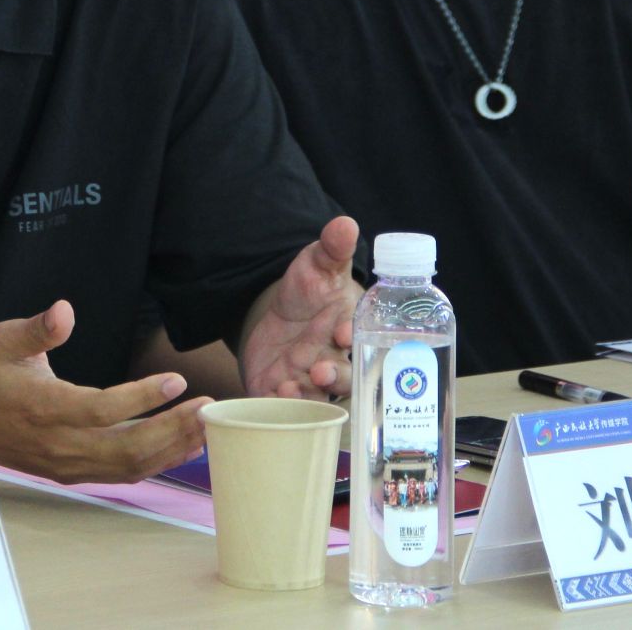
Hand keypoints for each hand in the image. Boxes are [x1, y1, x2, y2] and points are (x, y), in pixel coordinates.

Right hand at [0, 301, 208, 483]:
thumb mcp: (1, 340)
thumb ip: (36, 329)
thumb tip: (64, 310)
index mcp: (44, 408)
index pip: (101, 410)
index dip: (141, 398)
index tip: (175, 380)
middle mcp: (58, 444)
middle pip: (126, 447)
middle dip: (173, 429)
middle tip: (208, 408)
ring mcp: (66, 463)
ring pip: (128, 466)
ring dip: (171, 448)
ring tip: (205, 426)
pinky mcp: (71, 472)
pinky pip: (121, 473)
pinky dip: (155, 462)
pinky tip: (180, 446)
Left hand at [239, 215, 359, 398]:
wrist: (277, 314)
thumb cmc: (308, 291)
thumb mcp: (317, 266)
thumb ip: (332, 249)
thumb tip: (345, 223)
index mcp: (347, 329)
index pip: (356, 336)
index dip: (351, 336)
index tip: (342, 331)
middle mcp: (334, 359)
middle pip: (343, 376)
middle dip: (335, 376)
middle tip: (323, 370)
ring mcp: (310, 379)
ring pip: (317, 397)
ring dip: (308, 396)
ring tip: (293, 385)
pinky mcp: (284, 392)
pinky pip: (288, 407)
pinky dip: (283, 405)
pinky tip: (275, 393)